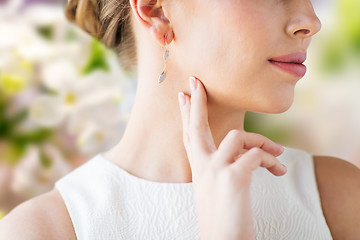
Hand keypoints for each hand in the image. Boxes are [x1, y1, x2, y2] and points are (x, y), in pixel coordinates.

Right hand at [177, 77, 286, 239]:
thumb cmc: (224, 216)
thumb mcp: (218, 188)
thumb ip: (223, 166)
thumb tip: (242, 150)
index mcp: (199, 169)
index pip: (189, 135)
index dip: (186, 114)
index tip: (183, 95)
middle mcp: (202, 167)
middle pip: (196, 126)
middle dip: (196, 102)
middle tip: (196, 82)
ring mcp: (215, 170)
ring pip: (239, 137)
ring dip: (263, 142)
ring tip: (279, 154)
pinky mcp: (232, 178)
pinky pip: (257, 155)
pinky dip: (272, 160)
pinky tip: (280, 171)